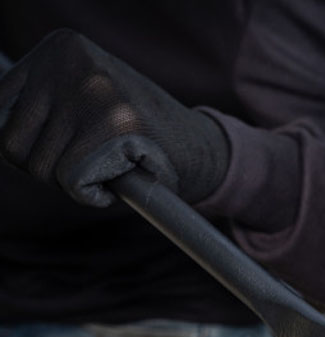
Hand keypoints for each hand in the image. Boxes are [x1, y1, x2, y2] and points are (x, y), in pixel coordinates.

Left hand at [0, 29, 227, 206]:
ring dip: (70, 181)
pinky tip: (120, 175)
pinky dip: (92, 194)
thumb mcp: (79, 100)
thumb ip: (37, 105)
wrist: (199, 148)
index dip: (27, 145)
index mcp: (61, 47)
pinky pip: (72, 182)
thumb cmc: (133, 134)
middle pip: (10, 142)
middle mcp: (73, 61)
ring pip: (39, 167)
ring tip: (107, 164)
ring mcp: (95, 91)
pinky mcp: (115, 126)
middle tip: (88, 160)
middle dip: (44, 167)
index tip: (64, 146)